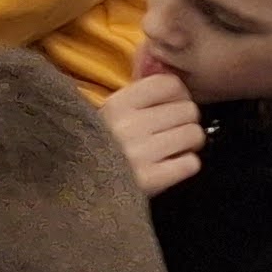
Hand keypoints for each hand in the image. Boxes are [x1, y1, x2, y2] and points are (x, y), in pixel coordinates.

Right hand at [103, 64, 203, 197]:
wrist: (77, 187)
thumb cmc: (94, 147)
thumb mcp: (106, 115)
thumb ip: (136, 98)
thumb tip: (175, 86)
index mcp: (117, 104)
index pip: (170, 84)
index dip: (178, 95)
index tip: (171, 106)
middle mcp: (129, 126)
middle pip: (188, 110)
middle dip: (185, 121)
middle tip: (172, 131)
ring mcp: (140, 154)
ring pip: (194, 135)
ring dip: (188, 143)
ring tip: (172, 149)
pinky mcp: (150, 180)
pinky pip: (191, 164)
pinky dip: (184, 166)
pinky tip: (169, 167)